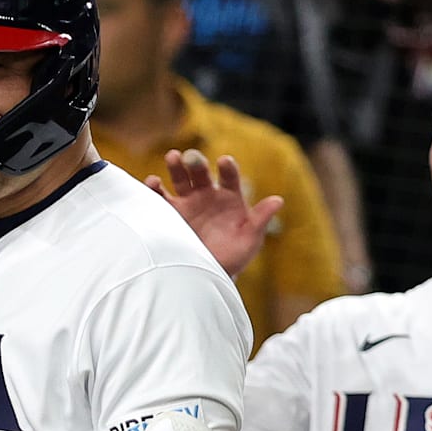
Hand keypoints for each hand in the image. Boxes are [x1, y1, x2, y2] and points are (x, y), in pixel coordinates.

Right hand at [145, 149, 283, 278]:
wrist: (210, 273)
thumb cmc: (234, 254)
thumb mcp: (250, 239)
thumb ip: (261, 219)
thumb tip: (279, 200)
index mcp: (230, 197)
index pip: (230, 177)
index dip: (228, 169)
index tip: (224, 161)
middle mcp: (207, 194)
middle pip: (201, 173)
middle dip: (196, 163)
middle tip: (191, 157)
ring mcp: (188, 202)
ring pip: (180, 179)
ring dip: (176, 167)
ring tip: (172, 157)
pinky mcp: (171, 214)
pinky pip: (161, 198)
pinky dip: (155, 189)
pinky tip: (152, 183)